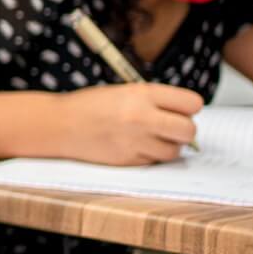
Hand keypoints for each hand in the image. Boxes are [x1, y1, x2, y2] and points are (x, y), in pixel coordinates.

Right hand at [58, 83, 201, 164]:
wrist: (60, 124)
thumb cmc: (92, 106)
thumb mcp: (125, 92)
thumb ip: (156, 102)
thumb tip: (186, 117)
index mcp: (143, 94)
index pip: (192, 103)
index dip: (188, 108)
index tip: (179, 110)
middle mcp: (142, 117)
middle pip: (189, 130)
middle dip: (184, 131)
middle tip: (171, 128)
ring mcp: (136, 141)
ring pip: (175, 151)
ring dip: (168, 146)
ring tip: (151, 138)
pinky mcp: (129, 160)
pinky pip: (155, 161)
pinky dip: (150, 155)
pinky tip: (134, 146)